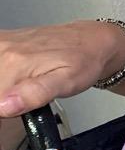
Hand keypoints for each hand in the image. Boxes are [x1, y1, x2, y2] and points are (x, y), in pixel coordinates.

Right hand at [0, 21, 124, 115]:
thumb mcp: (66, 84)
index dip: (7, 110)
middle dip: (6, 98)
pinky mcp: (2, 41)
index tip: (22, 107)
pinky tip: (18, 75)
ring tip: (25, 84)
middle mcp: (4, 50)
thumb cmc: (83, 61)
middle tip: (28, 95)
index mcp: (15, 64)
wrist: (91, 40)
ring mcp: (2, 43)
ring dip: (6, 86)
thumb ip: (34, 95)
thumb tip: (4, 106)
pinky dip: (4, 74)